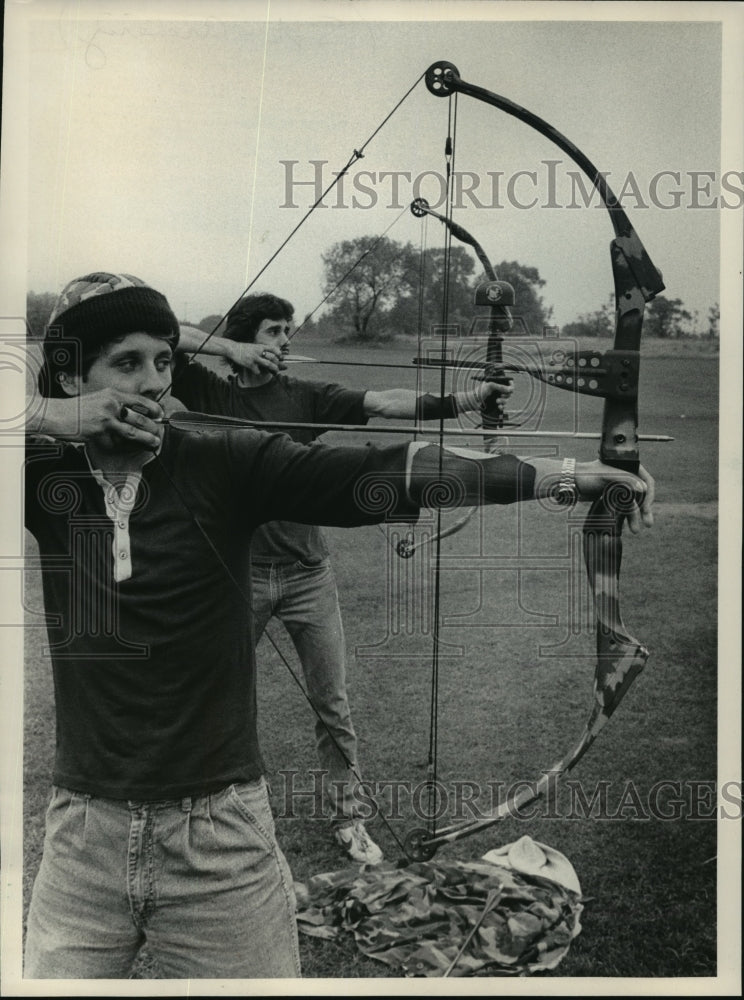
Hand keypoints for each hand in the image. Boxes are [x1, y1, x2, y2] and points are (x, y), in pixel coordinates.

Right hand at [37, 390, 164, 450]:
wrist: (55, 414)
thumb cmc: (77, 408)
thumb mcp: (99, 399)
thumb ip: (116, 404)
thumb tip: (135, 413)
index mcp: (112, 394)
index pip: (140, 400)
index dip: (154, 409)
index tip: (160, 416)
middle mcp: (111, 405)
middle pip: (140, 418)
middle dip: (153, 427)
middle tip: (159, 433)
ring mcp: (105, 419)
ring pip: (133, 432)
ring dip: (146, 439)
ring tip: (155, 443)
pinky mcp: (98, 433)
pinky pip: (116, 443)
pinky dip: (124, 447)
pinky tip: (130, 449)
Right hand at [227, 342, 286, 375]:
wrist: (233, 349)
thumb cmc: (244, 349)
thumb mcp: (254, 347)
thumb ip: (261, 350)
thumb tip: (269, 357)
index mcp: (260, 346)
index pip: (273, 348)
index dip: (278, 353)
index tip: (281, 357)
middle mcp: (259, 351)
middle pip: (273, 358)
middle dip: (278, 364)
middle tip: (279, 368)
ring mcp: (255, 358)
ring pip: (268, 364)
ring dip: (274, 369)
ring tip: (276, 372)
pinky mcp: (250, 364)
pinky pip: (258, 371)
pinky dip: (259, 372)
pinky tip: (257, 371)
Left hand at [454, 380, 512, 413]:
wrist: (473, 402)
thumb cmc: (480, 392)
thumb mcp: (490, 386)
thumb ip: (501, 386)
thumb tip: (510, 389)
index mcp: (497, 383)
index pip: (508, 383)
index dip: (511, 385)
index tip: (510, 389)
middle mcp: (498, 389)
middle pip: (509, 392)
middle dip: (506, 395)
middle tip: (501, 396)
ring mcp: (498, 397)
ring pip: (506, 399)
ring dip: (503, 401)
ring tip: (497, 401)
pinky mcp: (496, 404)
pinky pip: (503, 406)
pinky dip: (502, 406)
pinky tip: (499, 407)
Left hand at [575, 460, 654, 531]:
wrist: (568, 482)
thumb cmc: (586, 475)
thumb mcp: (607, 476)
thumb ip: (626, 480)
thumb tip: (643, 489)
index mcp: (627, 466)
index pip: (646, 480)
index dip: (649, 495)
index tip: (647, 508)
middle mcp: (625, 475)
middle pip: (641, 493)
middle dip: (644, 509)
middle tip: (648, 524)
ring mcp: (618, 485)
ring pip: (631, 502)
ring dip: (634, 516)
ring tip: (635, 530)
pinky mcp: (610, 494)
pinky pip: (622, 506)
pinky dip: (625, 515)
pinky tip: (627, 526)